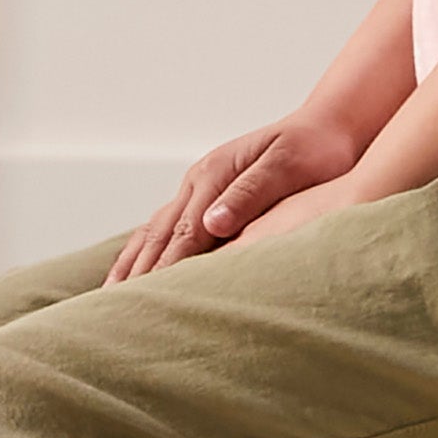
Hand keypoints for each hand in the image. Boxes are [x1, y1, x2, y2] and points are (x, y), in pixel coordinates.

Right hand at [103, 109, 369, 282]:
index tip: (146, 302)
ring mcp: (198, 185)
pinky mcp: (206, 192)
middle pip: (159, 233)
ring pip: (154, 228)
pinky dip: (145, 248)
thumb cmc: (315, 150)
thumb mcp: (286, 166)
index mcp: (214, 175)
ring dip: (132, 261)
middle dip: (137, 272)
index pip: (184, 233)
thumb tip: (214, 222)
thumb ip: (250, 194)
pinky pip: (166, 224)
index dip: (165, 269)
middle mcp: (199, 179)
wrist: (327, 126)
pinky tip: (136, 267)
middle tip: (114, 311)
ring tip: (110, 294)